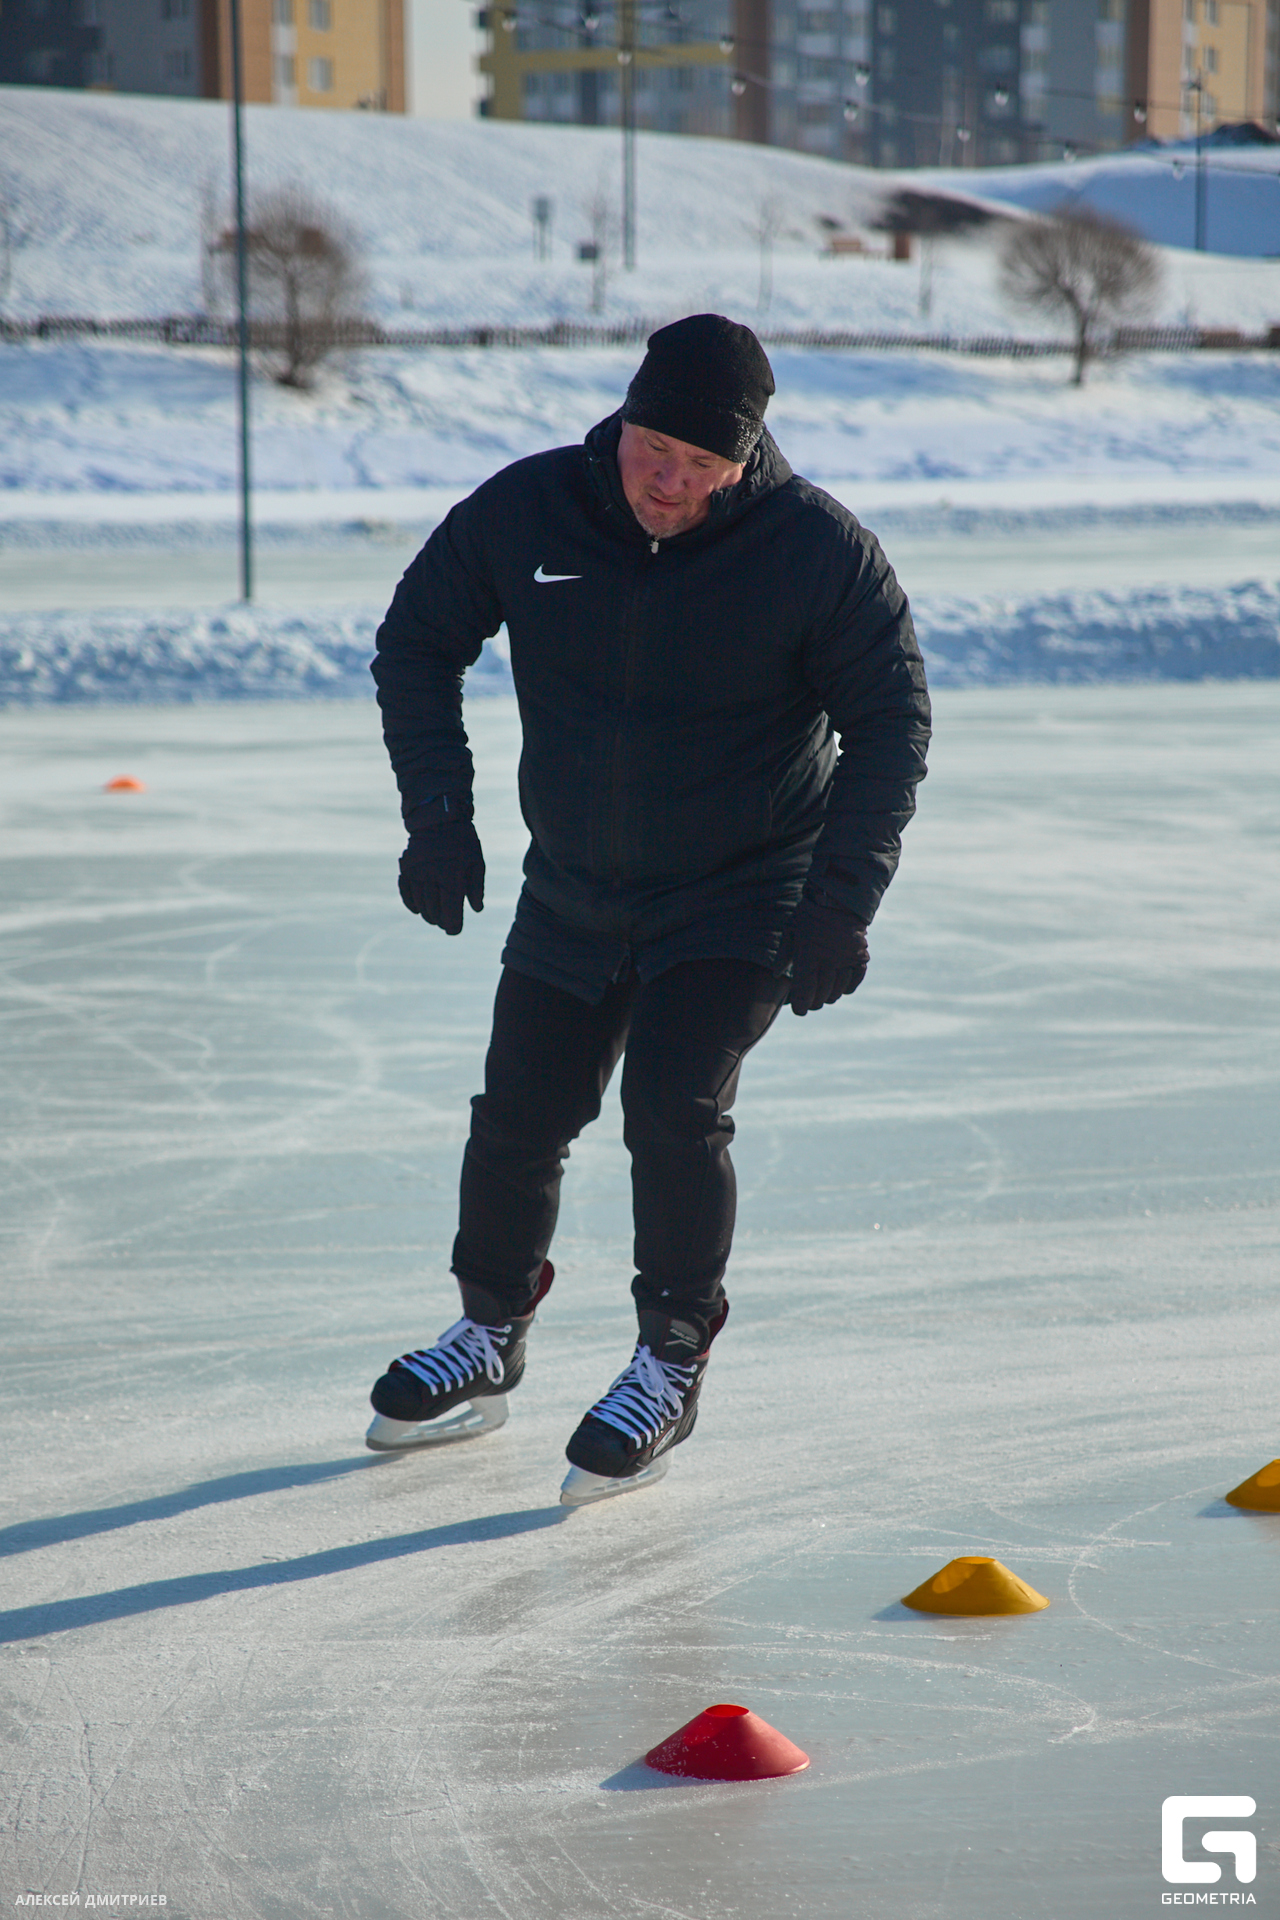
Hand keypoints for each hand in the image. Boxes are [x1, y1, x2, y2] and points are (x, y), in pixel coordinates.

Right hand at [398, 821, 484, 935]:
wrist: (438, 817)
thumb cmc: (463, 841)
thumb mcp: (477, 861)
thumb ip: (476, 887)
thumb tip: (476, 910)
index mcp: (451, 876)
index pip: (450, 912)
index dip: (452, 926)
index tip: (454, 930)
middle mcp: (431, 877)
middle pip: (434, 911)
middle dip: (441, 921)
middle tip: (446, 923)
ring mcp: (416, 873)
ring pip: (420, 904)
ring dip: (427, 914)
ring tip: (435, 916)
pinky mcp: (406, 869)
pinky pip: (405, 892)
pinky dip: (411, 903)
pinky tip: (418, 909)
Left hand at [789, 896, 868, 1015]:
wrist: (840, 896)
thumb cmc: (810, 913)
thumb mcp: (791, 929)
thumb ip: (784, 954)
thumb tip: (777, 975)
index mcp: (809, 953)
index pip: (804, 990)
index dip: (800, 1005)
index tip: (798, 1010)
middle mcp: (829, 959)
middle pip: (821, 994)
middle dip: (813, 1003)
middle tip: (809, 1003)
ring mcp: (847, 958)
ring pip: (837, 991)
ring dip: (829, 996)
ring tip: (822, 996)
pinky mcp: (861, 956)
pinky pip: (855, 980)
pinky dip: (846, 987)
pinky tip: (839, 987)